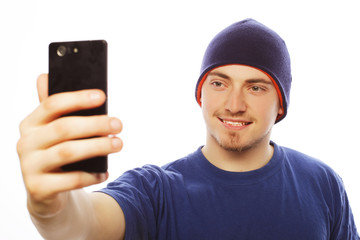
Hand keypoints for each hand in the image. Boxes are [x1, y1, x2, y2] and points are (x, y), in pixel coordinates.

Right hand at [17, 74, 122, 216]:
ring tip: (118, 144)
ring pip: (67, 152)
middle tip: (118, 124)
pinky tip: (105, 172)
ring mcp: (29, 166)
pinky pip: (70, 180)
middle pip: (63, 128)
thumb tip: (46, 76)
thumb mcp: (55, 130)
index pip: (52, 104)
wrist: (45, 191)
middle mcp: (26, 142)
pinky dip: (91, 176)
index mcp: (31, 123)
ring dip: (97, 147)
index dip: (77, 98)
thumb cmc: (57, 152)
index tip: (103, 96)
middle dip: (95, 124)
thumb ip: (56, 108)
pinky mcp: (38, 188)